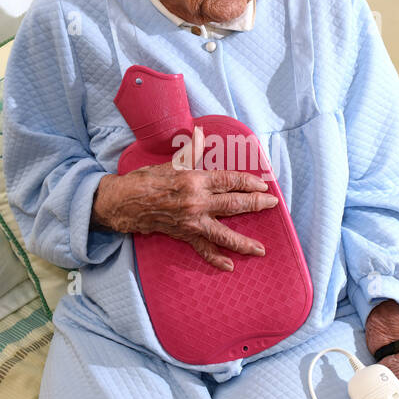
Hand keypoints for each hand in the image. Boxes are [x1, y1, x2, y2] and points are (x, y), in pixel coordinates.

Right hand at [91, 164, 278, 270]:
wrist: (126, 202)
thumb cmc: (147, 180)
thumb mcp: (172, 162)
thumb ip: (192, 150)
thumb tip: (200, 133)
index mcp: (196, 180)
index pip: (230, 180)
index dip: (249, 182)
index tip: (263, 184)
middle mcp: (197, 202)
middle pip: (234, 205)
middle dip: (256, 205)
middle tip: (272, 205)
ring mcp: (192, 221)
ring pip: (224, 233)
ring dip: (244, 242)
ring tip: (260, 249)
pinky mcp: (184, 235)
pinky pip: (203, 249)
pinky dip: (216, 258)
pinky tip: (229, 265)